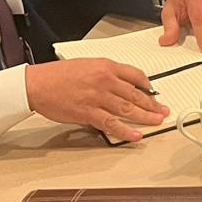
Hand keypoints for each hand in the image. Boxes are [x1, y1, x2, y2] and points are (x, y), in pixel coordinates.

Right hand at [25, 58, 168, 142]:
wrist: (38, 84)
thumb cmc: (58, 75)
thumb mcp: (87, 66)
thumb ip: (105, 75)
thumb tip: (119, 89)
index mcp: (106, 66)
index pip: (135, 74)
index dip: (148, 85)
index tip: (154, 92)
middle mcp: (105, 80)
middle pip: (136, 93)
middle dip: (153, 104)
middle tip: (164, 110)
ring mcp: (98, 97)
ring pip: (128, 108)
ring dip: (145, 117)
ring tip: (157, 122)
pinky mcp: (88, 113)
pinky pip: (111, 123)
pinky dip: (125, 130)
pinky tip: (136, 135)